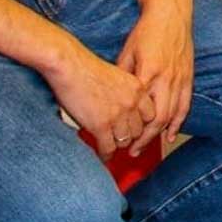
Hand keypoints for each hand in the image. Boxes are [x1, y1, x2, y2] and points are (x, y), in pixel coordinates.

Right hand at [43, 37, 156, 161]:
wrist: (71, 66)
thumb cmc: (88, 69)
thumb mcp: (118, 77)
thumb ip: (126, 92)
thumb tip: (125, 109)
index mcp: (138, 88)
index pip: (151, 114)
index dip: (142, 123)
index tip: (136, 129)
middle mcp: (132, 102)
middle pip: (139, 130)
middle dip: (131, 136)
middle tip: (122, 139)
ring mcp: (118, 115)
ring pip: (125, 141)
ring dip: (117, 145)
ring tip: (111, 146)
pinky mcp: (101, 125)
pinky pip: (109, 147)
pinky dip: (106, 155)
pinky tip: (103, 155)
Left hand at [115, 0, 194, 152]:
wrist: (171, 13)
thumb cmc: (146, 31)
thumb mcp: (127, 53)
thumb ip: (122, 76)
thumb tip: (113, 98)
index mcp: (149, 73)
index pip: (140, 111)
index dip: (131, 130)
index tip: (120, 141)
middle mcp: (167, 78)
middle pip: (158, 119)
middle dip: (145, 139)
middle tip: (132, 151)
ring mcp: (180, 78)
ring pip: (173, 114)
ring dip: (161, 134)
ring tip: (149, 146)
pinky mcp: (188, 75)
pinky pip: (186, 103)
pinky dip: (179, 121)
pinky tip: (171, 133)